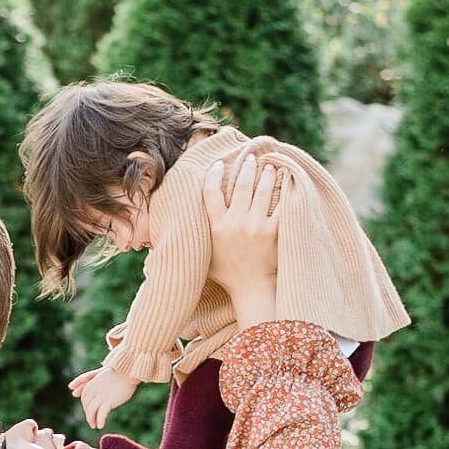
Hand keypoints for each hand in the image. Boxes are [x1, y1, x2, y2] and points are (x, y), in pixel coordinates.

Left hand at [68, 361, 138, 429]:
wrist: (129, 371)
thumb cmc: (118, 373)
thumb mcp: (102, 376)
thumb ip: (91, 383)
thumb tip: (75, 392)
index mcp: (91, 383)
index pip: (84, 397)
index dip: (86, 406)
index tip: (91, 412)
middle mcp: (93, 390)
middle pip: (87, 405)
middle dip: (88, 414)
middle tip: (92, 422)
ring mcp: (101, 395)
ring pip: (91, 411)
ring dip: (91, 420)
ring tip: (95, 426)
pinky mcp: (109, 401)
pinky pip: (101, 413)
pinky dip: (100, 420)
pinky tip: (100, 426)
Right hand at [204, 154, 281, 329]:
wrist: (251, 289)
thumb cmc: (226, 274)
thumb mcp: (203, 257)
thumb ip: (193, 240)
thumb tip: (163, 237)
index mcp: (216, 227)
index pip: (211, 193)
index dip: (214, 175)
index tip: (219, 164)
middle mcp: (234, 224)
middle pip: (241, 185)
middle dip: (246, 168)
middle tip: (250, 159)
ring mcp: (255, 227)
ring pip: (262, 191)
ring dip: (265, 174)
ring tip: (268, 166)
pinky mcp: (274, 232)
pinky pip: (281, 205)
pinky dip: (284, 190)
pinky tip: (286, 179)